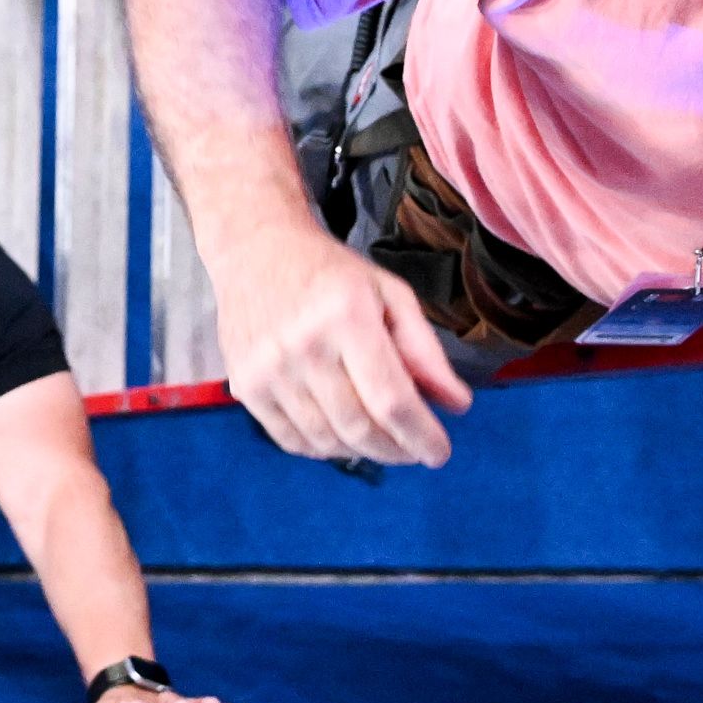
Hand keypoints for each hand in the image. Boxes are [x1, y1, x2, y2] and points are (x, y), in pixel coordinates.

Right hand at [213, 222, 470, 466]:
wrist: (256, 249)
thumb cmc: (331, 272)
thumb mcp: (390, 293)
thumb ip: (425, 349)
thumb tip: (458, 405)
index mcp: (347, 317)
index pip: (391, 399)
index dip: (421, 435)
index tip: (440, 452)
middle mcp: (304, 347)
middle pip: (359, 427)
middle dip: (397, 450)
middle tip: (415, 450)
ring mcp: (268, 370)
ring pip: (326, 441)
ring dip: (363, 452)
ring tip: (382, 440)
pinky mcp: (244, 386)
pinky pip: (290, 440)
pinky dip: (324, 450)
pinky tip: (342, 437)